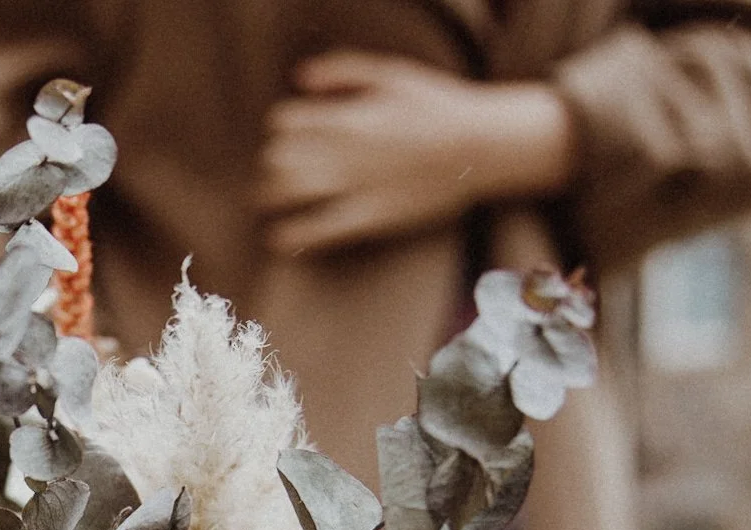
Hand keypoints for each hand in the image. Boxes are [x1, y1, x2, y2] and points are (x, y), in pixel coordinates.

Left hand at [256, 52, 576, 256]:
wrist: (482, 146)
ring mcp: (356, 185)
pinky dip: (292, 236)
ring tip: (268, 200)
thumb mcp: (392, 74)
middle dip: (270, 164)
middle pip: (278, 158)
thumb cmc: (438, 106)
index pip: (284, 121)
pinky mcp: (370, 217)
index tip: (289, 135)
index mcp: (349, 114)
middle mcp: (345, 150)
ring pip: (288, 192)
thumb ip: (343, 70)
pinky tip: (279, 238)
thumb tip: (299, 77)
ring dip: (269, 197)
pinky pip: (318, 231)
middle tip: (275, 170)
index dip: (281, 128)